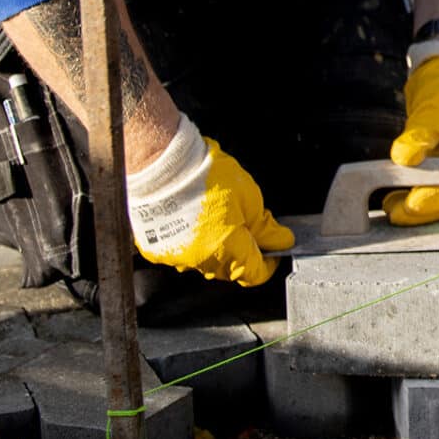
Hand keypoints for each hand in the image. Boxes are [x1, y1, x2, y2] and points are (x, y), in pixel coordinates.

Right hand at [125, 113, 293, 285]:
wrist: (163, 164)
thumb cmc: (204, 176)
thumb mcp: (249, 198)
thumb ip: (266, 227)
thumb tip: (280, 241)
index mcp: (228, 250)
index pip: (256, 274)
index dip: (268, 262)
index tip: (271, 248)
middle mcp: (201, 261)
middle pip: (231, 269)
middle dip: (243, 251)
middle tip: (244, 222)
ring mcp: (177, 257)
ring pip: (206, 262)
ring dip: (216, 247)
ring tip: (216, 217)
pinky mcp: (158, 250)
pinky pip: (182, 254)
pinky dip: (191, 243)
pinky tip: (193, 221)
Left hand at [386, 42, 438, 225]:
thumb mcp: (435, 106)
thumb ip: (421, 133)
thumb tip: (403, 158)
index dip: (436, 198)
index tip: (411, 205)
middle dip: (423, 206)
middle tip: (395, 214)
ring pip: (437, 191)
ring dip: (415, 201)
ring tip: (390, 208)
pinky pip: (426, 181)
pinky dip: (411, 190)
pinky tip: (392, 198)